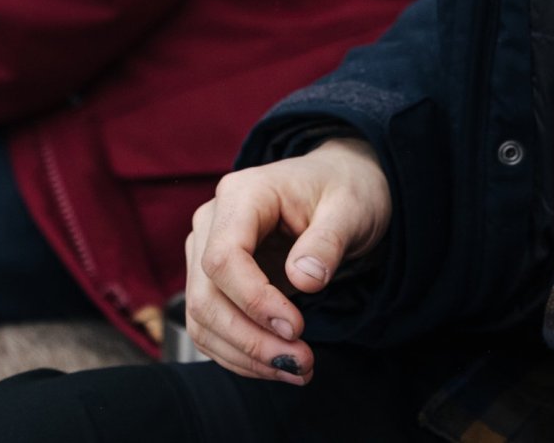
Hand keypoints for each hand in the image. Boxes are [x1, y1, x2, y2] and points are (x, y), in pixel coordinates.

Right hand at [184, 137, 391, 382]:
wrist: (342, 185)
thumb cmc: (345, 190)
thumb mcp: (350, 209)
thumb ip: (328, 241)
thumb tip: (304, 280)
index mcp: (242, 194)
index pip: (224, 258)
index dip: (253, 301)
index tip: (296, 328)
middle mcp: (213, 220)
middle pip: (207, 295)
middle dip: (250, 340)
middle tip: (302, 362)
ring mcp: (207, 249)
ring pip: (203, 318)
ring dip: (245, 355)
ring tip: (297, 369)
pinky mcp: (215, 278)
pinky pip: (212, 325)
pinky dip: (241, 353)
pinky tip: (279, 364)